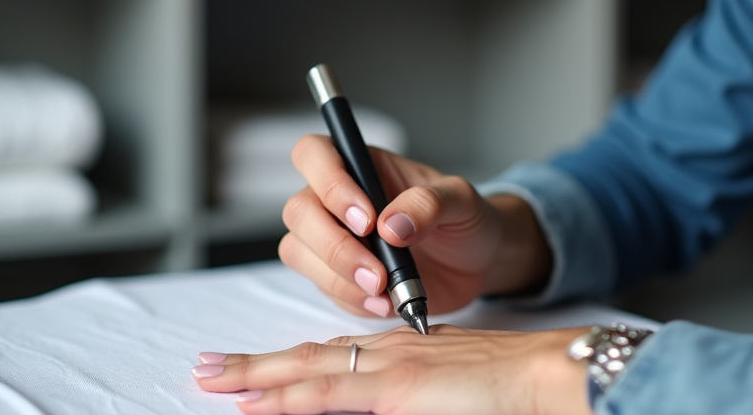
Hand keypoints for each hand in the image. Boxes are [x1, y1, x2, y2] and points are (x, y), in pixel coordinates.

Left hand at [191, 325, 592, 414]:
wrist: (545, 374)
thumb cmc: (511, 386)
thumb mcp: (450, 391)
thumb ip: (415, 396)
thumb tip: (388, 402)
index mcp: (403, 351)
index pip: (333, 354)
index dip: (290, 362)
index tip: (255, 372)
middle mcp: (389, 349)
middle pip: (308, 356)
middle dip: (254, 365)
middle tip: (207, 368)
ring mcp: (390, 365)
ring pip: (307, 368)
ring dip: (255, 376)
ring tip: (212, 379)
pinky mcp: (396, 387)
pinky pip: (329, 393)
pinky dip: (288, 397)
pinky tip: (256, 403)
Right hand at [280, 135, 547, 318]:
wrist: (476, 263)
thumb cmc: (465, 219)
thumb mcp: (462, 201)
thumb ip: (430, 203)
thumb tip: (392, 223)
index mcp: (363, 166)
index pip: (315, 154)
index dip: (328, 183)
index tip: (367, 218)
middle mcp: (337, 199)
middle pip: (299, 211)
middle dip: (335, 246)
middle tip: (378, 271)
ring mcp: (332, 238)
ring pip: (299, 252)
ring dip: (338, 277)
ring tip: (384, 290)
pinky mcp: (337, 276)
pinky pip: (322, 288)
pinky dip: (351, 300)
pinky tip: (385, 303)